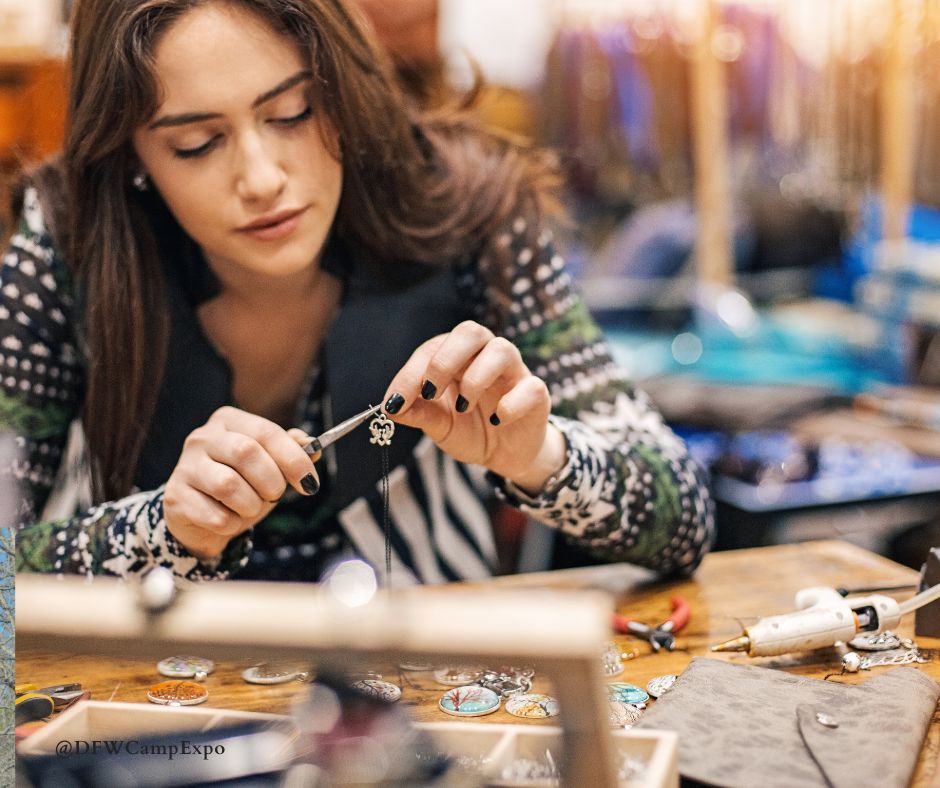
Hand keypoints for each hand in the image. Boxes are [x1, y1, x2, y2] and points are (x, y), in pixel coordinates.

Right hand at [164, 406, 319, 560]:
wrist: (200, 518)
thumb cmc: (242, 485)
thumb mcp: (270, 465)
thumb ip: (291, 452)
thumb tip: (312, 446)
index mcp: (229, 421)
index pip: (266, 432)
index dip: (294, 459)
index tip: (310, 484)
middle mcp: (202, 438)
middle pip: (247, 452)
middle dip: (271, 482)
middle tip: (275, 496)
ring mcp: (185, 467)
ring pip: (229, 485)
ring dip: (251, 505)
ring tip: (249, 507)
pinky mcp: (175, 498)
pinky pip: (216, 516)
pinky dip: (232, 524)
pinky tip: (228, 519)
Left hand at [382, 321, 566, 492]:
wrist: (505, 456)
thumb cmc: (471, 430)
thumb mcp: (439, 425)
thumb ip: (419, 413)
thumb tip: (389, 408)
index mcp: (458, 358)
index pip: (433, 349)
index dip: (411, 373)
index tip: (394, 401)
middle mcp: (486, 356)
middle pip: (471, 332)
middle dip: (445, 360)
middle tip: (430, 392)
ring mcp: (514, 372)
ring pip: (501, 350)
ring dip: (476, 378)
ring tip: (463, 407)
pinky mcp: (536, 394)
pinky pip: (530, 386)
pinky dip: (511, 404)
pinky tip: (497, 421)